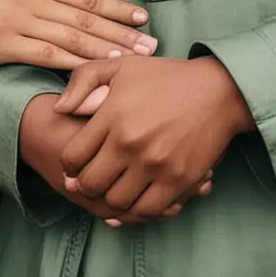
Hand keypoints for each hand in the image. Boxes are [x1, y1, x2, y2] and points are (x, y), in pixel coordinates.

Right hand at [0, 0, 156, 69]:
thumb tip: (55, 9)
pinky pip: (45, 55)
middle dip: (123, 33)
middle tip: (153, 46)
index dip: (116, 8)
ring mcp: (19, 21)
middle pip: (87, 17)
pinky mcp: (3, 44)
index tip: (143, 18)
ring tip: (134, 62)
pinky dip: (73, 64)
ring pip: (73, 37)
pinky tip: (92, 73)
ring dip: (107, 50)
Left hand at [19, 93, 211, 225]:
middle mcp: (130, 142)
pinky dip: (139, 208)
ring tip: (116, 187)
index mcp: (112, 115)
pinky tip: (139, 195)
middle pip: (91, 185)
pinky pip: (147, 210)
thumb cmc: (164, 78)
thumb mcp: (120, 66)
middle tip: (94, 179)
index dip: (69, 165)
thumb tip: (59, 109)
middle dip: (87, 185)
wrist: (216, 91)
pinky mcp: (178, 180)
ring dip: (112, 199)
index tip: (77, 164)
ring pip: (117, 202)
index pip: (73, 157)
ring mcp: (155, 164)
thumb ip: (83, 81)